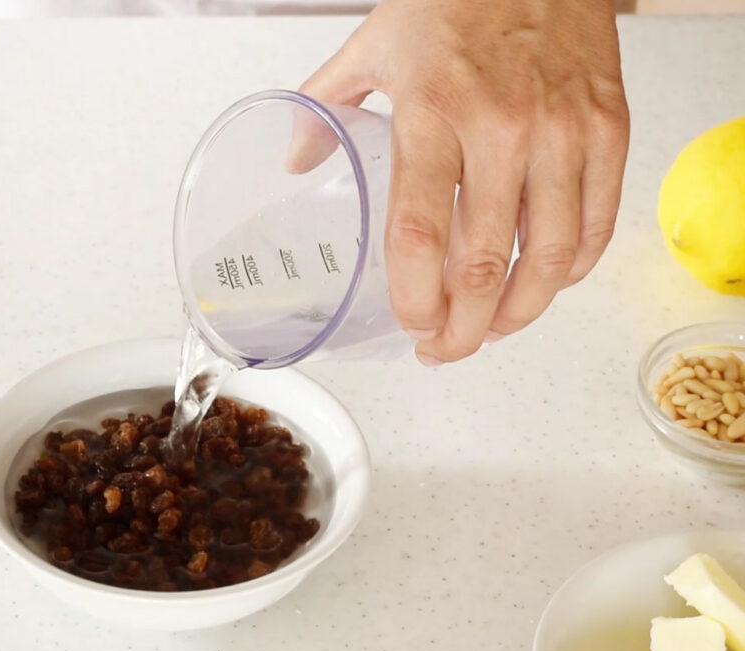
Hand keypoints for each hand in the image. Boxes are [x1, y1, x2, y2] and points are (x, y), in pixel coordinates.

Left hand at [300, 0, 629, 363]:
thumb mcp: (373, 45)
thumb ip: (326, 107)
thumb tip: (296, 161)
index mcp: (431, 112)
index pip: (419, 234)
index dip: (415, 300)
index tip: (409, 327)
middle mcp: (500, 128)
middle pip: (484, 263)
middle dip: (462, 329)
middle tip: (444, 351)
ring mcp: (561, 131)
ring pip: (550, 257)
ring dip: (519, 313)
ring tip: (491, 330)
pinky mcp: (608, 129)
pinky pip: (599, 223)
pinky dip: (573, 268)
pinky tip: (546, 282)